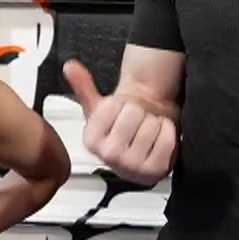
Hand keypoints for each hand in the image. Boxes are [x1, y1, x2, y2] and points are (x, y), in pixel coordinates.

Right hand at [63, 59, 177, 184]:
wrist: (144, 141)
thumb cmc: (122, 124)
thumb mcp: (100, 107)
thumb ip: (83, 85)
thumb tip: (70, 67)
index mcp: (91, 140)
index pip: (113, 105)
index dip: (120, 104)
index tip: (119, 114)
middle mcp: (109, 156)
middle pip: (134, 113)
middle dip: (138, 112)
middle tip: (136, 122)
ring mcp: (131, 167)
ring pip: (152, 126)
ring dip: (155, 122)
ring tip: (147, 130)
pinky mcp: (154, 172)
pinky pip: (167, 141)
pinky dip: (168, 133)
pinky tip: (159, 138)